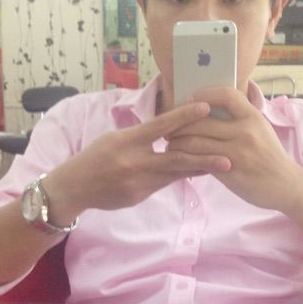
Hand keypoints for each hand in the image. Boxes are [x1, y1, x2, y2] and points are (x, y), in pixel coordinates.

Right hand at [43, 101, 230, 223]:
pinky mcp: (139, 196)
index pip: (160, 125)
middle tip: (227, 158)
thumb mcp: (114, 138)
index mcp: (126, 140)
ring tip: (220, 166)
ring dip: (198, 169)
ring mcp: (138, 182)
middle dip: (204, 158)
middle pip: (175, 158)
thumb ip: (141, 136)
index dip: (184, 116)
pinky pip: (163, 184)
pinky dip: (178, 177)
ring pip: (174, 174)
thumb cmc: (94, 156)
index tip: (205, 107)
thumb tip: (169, 131)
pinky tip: (194, 173)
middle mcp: (134, 162)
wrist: (75, 187)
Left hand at [166, 87, 302, 210]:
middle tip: (169, 127)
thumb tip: (207, 107)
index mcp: (253, 117)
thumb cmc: (269, 155)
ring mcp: (238, 153)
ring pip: (195, 142)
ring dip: (177, 142)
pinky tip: (178, 158)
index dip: (205, 94)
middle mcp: (246, 132)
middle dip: (180, 123)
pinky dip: (185, 158)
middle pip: (202, 120)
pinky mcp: (230, 172)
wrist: (287, 185)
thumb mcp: (260, 129)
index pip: (226, 95)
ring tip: (170, 143)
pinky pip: (200, 161)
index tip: (190, 100)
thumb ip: (239, 118)